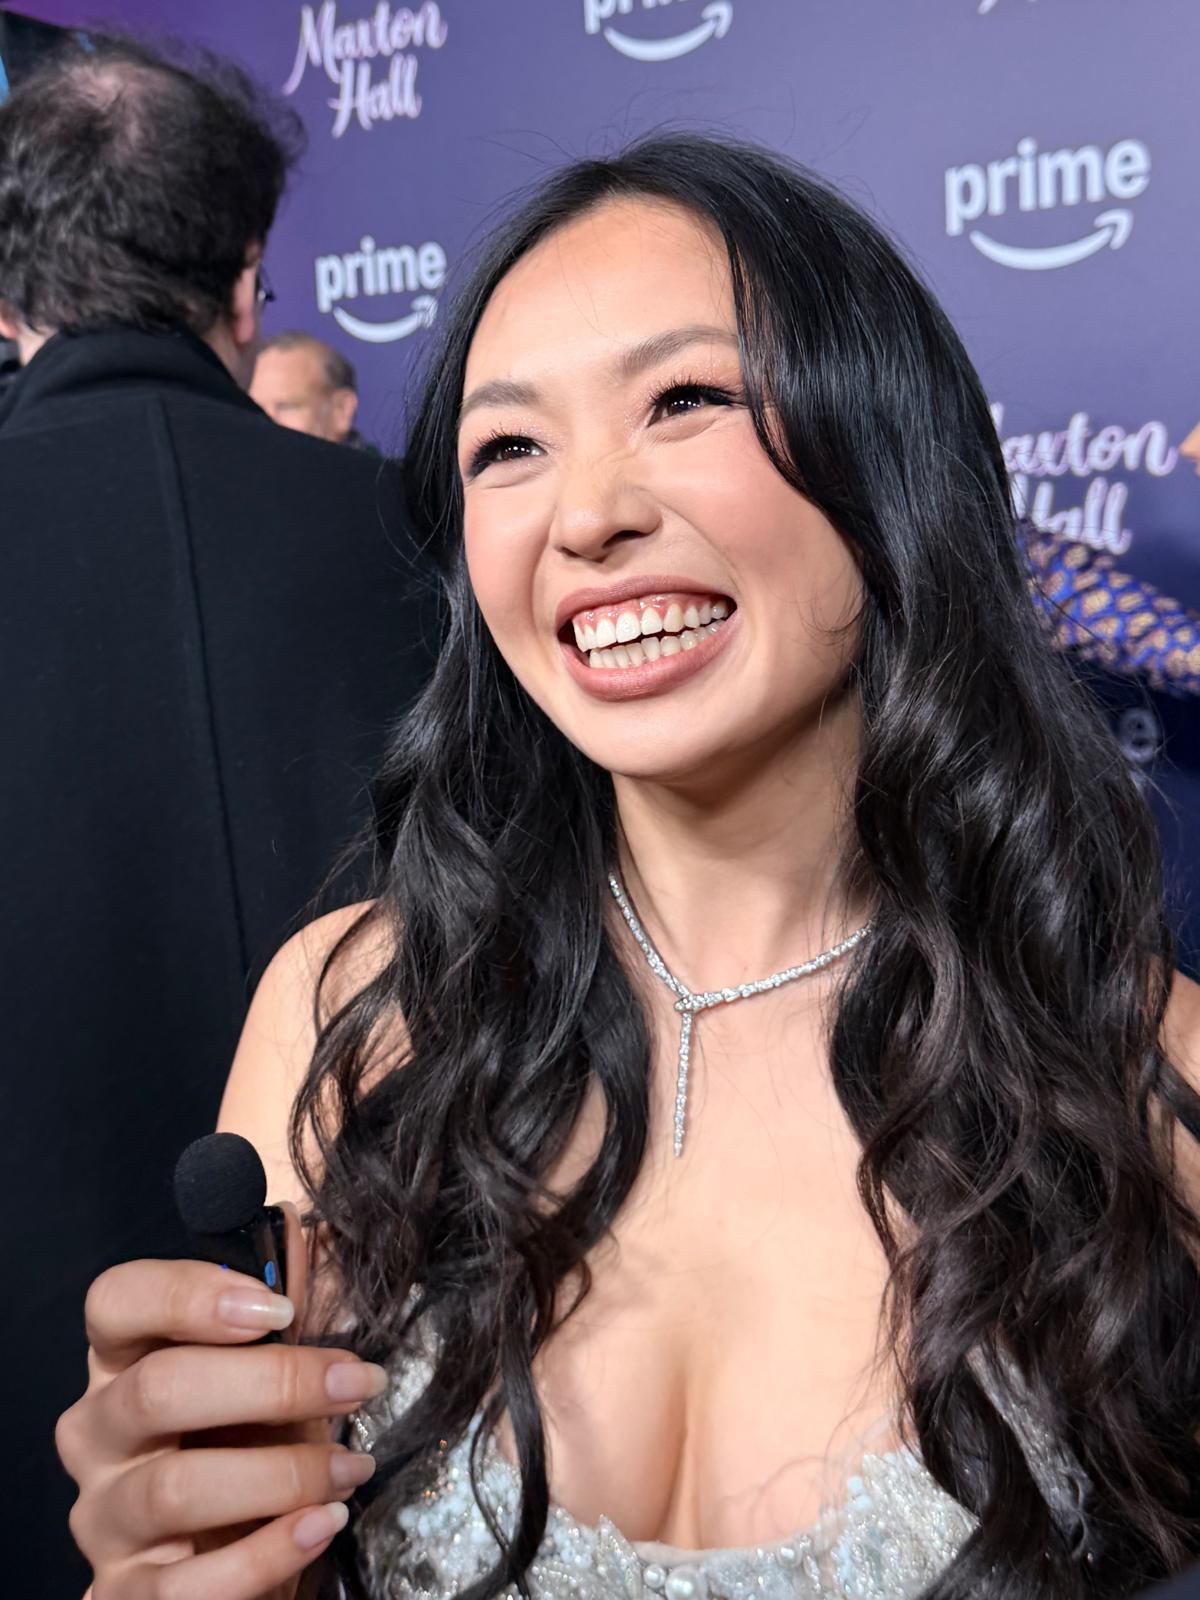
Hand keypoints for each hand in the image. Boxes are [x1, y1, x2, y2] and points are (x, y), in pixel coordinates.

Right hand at [57, 1203, 385, 1598]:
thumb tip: (330, 1240)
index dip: (190, 1293)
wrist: (230, 1557)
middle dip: (271, 1382)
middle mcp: (97, 1434)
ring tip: (352, 1466)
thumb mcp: (273, 1373)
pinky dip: (267, 1552)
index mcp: (123, 1360)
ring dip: (282, 1474)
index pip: (116, 1301)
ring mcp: (104, 1518)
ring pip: (174, 1489)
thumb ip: (296, 1309)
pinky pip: (188, 1586)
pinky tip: (323, 1523)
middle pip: (157, 1389)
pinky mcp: (125, 1595)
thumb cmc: (248, 1442)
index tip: (279, 1308)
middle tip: (355, 1382)